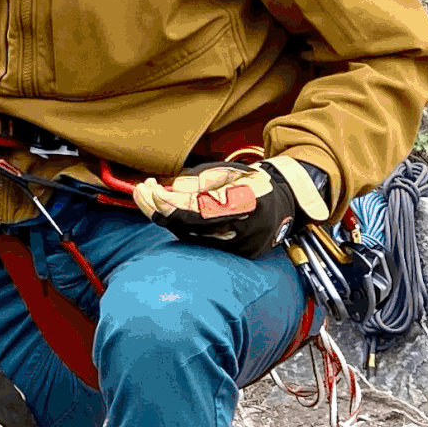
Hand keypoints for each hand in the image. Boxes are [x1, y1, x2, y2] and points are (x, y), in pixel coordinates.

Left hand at [132, 152, 332, 257]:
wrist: (286, 203)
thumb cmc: (256, 182)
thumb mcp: (231, 174)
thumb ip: (200, 183)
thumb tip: (169, 192)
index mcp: (248, 205)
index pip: (198, 210)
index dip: (171, 202)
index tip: (152, 188)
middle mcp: (243, 231)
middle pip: (190, 227)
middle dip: (160, 209)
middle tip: (141, 191)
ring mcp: (238, 246)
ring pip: (190, 236)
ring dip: (164, 217)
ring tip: (145, 197)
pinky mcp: (234, 253)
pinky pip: (198, 240)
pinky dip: (177, 226)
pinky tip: (162, 212)